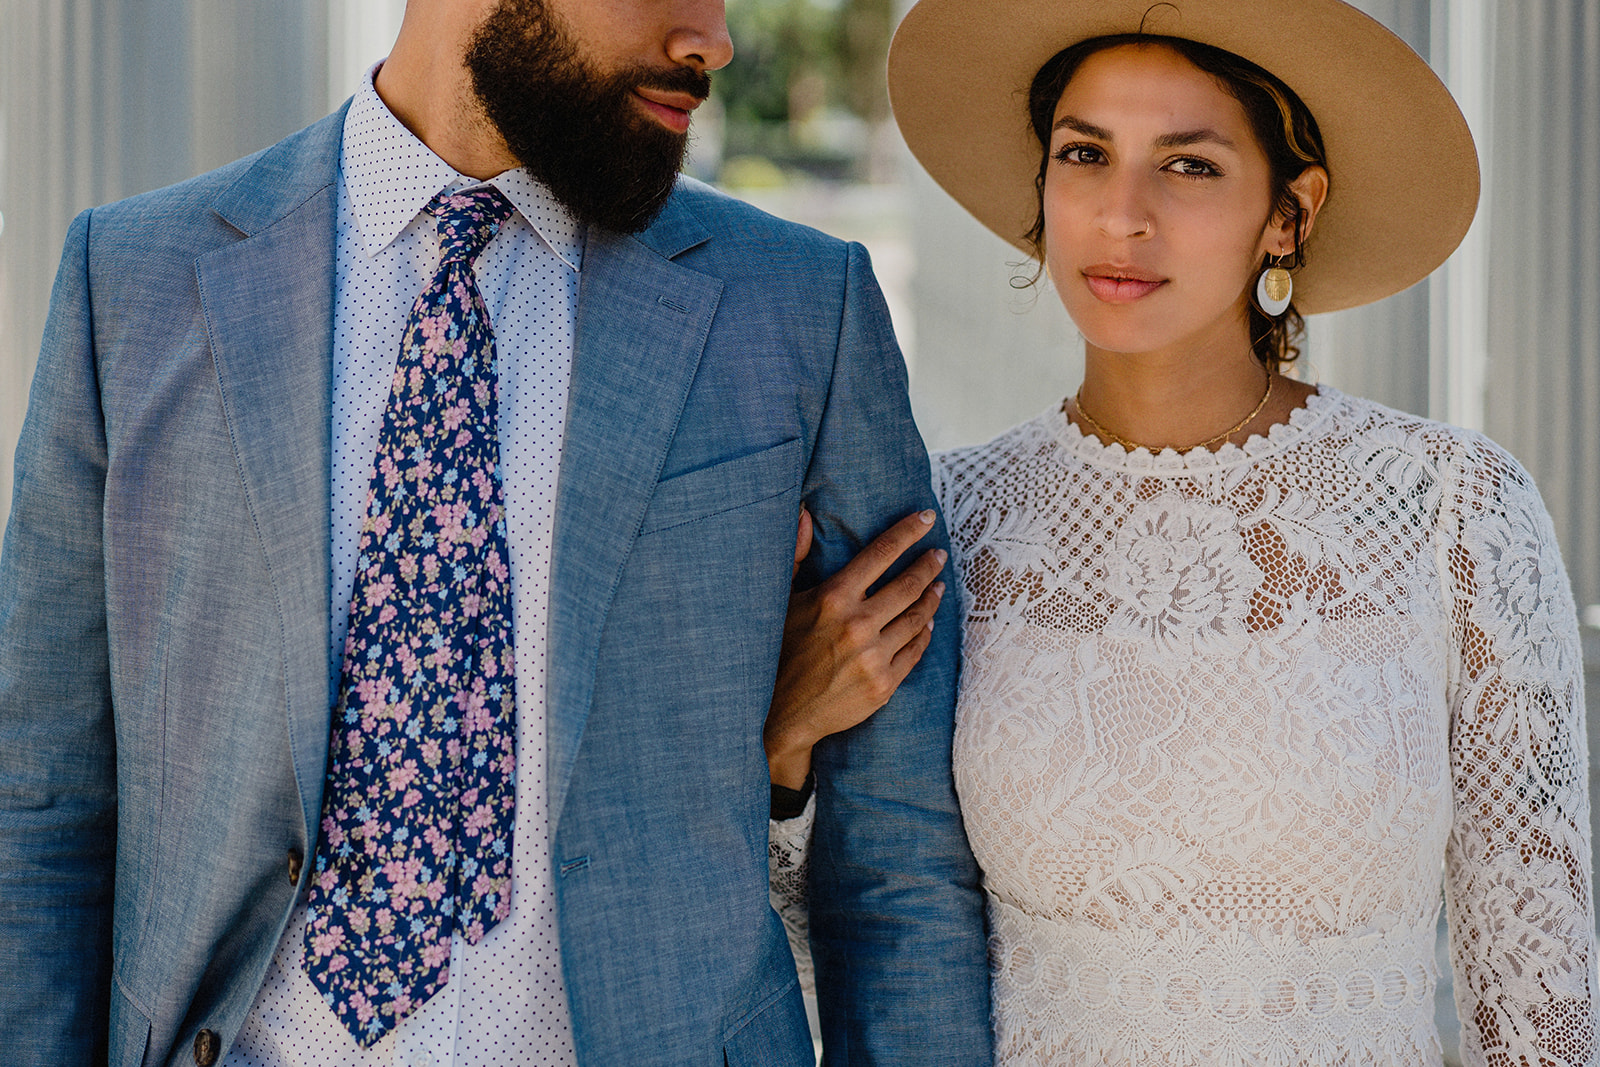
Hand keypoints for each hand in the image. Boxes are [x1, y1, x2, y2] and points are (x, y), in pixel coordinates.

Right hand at [765, 508, 947, 788]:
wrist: (782, 714)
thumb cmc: (779, 650)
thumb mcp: (782, 600)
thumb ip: (796, 554)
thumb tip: (804, 513)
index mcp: (833, 598)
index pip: (881, 553)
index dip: (908, 532)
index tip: (927, 518)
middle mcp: (857, 625)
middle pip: (908, 585)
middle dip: (928, 565)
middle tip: (938, 555)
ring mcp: (873, 657)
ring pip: (917, 619)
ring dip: (931, 599)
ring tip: (937, 586)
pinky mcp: (884, 685)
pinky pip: (915, 651)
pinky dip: (924, 634)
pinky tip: (927, 624)